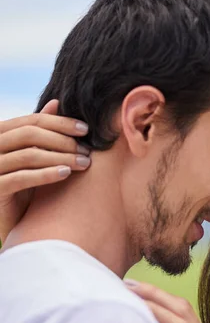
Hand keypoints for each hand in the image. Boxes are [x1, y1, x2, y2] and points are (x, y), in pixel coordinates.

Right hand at [0, 100, 90, 242]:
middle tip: (87, 150)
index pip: (31, 121)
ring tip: (85, 162)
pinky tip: (66, 173)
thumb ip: (40, 131)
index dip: (60, 123)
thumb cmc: (23, 184)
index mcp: (1, 135)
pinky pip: (21, 178)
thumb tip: (55, 102)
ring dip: (61, 157)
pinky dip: (46, 174)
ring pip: (28, 155)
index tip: (85, 129)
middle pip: (29, 134)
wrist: (8, 220)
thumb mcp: (32, 155)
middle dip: (63, 140)